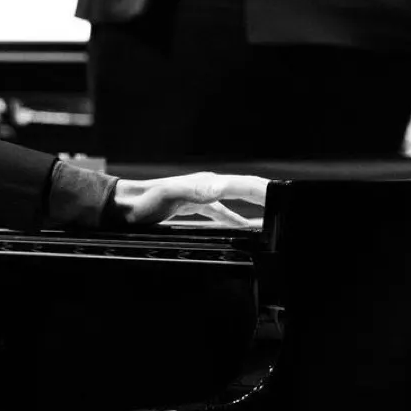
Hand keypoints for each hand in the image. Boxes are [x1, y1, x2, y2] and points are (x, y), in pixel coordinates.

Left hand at [112, 172, 268, 226]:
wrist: (123, 206)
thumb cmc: (143, 201)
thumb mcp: (170, 194)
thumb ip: (194, 190)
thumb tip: (221, 188)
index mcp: (207, 183)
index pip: (244, 185)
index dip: (265, 191)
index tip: (283, 196)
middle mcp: (208, 187)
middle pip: (245, 191)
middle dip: (267, 197)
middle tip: (287, 205)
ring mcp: (202, 196)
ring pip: (236, 202)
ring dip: (254, 208)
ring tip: (273, 217)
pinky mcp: (194, 207)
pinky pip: (222, 213)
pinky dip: (234, 219)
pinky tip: (242, 227)